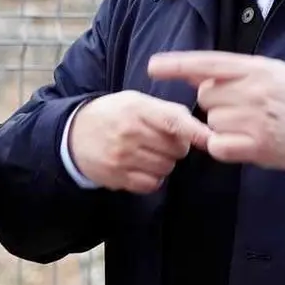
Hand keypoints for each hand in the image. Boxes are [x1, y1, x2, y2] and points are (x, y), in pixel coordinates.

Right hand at [67, 90, 210, 192]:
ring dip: (164, 162)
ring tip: (148, 152)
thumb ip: (164, 110)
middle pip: (177, 149)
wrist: (73, 134)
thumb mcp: (134, 101)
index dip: (195, 132)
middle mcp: (130, 133)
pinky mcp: (117, 177)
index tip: (212, 139)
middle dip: (176, 146)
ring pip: (167, 167)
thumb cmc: (111, 114)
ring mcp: (122, 157)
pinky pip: (152, 183)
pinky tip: (141, 166)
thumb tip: (196, 127)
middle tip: (161, 140)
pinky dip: (152, 178)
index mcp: (136, 108)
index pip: (173, 121)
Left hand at [146, 51, 284, 170]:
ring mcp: (252, 119)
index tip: (153, 66)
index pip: (208, 63)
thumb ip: (232, 71)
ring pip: (210, 122)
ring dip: (222, 126)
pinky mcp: (254, 146)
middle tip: (242, 108)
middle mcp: (251, 90)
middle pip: (205, 96)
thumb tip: (192, 72)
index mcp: (254, 68)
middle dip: (216, 103)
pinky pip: (217, 145)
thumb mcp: (268, 70)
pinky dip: (223, 146)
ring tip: (250, 124)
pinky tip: (244, 142)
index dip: (178, 64)